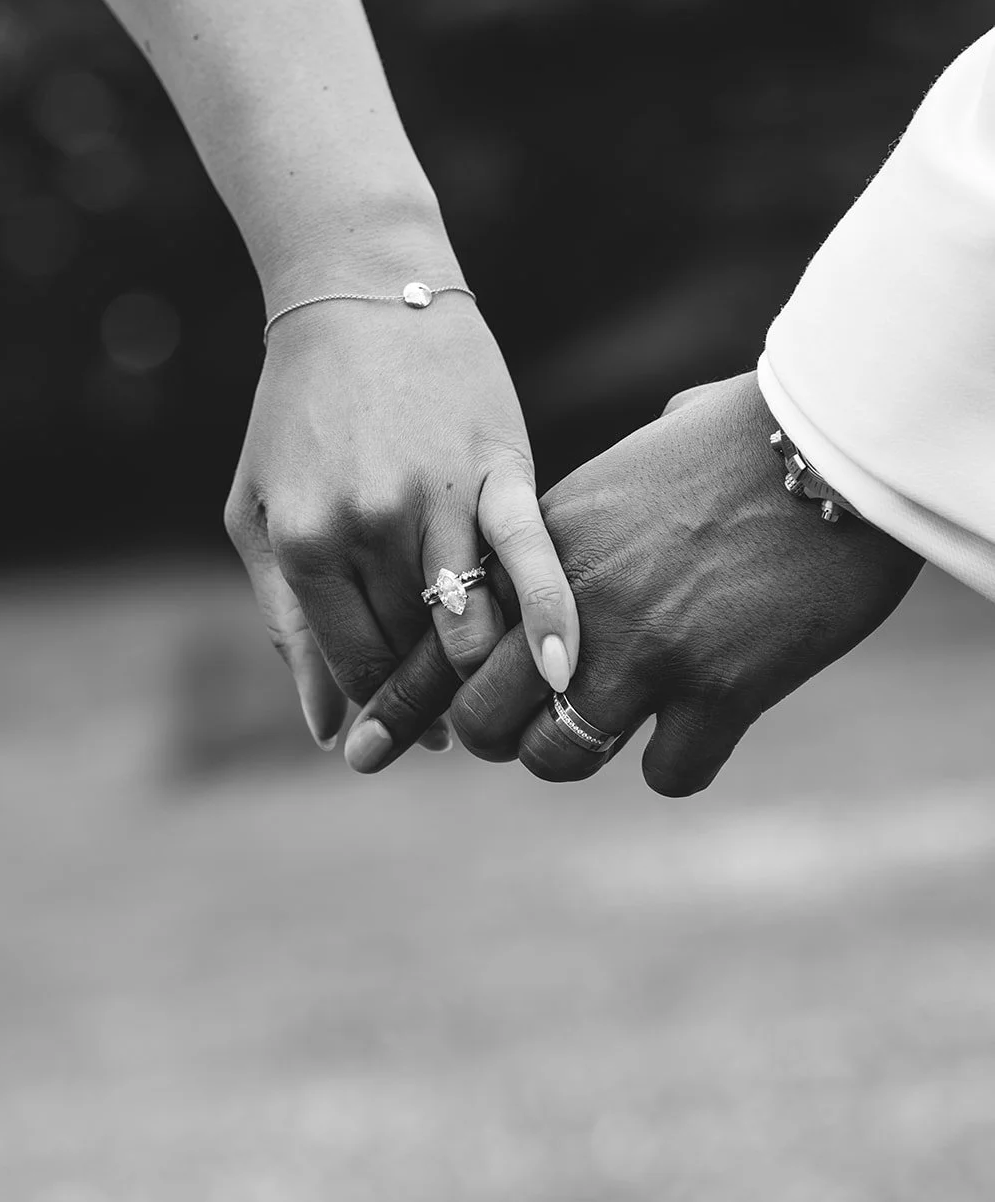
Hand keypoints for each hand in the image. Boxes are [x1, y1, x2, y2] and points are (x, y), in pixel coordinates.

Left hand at [224, 273, 579, 750]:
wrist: (363, 293)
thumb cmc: (301, 414)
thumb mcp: (262, 516)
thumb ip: (288, 623)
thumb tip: (325, 730)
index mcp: (305, 541)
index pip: (356, 662)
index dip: (382, 703)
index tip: (405, 721)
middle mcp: (367, 527)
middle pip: (415, 652)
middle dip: (433, 692)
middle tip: (455, 713)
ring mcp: (435, 499)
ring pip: (471, 625)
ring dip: (483, 667)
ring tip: (500, 688)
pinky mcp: (499, 469)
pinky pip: (530, 561)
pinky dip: (548, 619)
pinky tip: (564, 669)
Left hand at [346, 372, 922, 789]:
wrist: (839, 440)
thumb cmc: (753, 430)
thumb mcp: (646, 449)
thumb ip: (604, 490)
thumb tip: (626, 468)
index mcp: (548, 539)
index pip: (443, 632)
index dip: (399, 701)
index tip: (361, 746)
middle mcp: (576, 601)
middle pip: (481, 716)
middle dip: (492, 736)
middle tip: (518, 734)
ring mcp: (645, 649)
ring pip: (558, 756)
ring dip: (573, 754)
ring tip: (607, 731)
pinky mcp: (719, 689)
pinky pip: (668, 772)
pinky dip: (679, 763)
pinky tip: (702, 731)